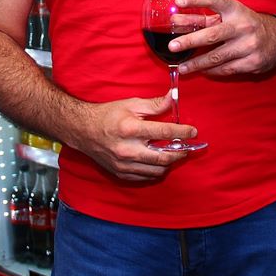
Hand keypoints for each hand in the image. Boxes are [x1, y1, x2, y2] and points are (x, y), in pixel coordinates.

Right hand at [71, 95, 196, 181]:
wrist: (83, 130)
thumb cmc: (108, 115)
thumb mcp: (131, 104)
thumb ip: (154, 104)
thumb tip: (173, 98)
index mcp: (131, 129)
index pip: (164, 133)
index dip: (182, 133)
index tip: (193, 132)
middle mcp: (127, 149)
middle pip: (163, 158)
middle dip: (180, 153)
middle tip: (187, 148)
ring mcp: (123, 164)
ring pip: (155, 170)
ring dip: (168, 163)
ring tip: (174, 154)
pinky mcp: (120, 172)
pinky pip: (144, 177)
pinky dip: (155, 171)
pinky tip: (159, 162)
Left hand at [171, 0, 275, 76]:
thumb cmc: (248, 25)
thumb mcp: (230, 17)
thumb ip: (203, 19)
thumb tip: (176, 22)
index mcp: (236, 10)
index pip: (214, 0)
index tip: (179, 1)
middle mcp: (242, 26)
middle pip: (212, 35)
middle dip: (190, 41)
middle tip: (173, 46)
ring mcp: (248, 45)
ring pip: (217, 57)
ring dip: (196, 63)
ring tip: (182, 67)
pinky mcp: (252, 62)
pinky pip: (226, 69)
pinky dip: (212, 71)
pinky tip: (203, 71)